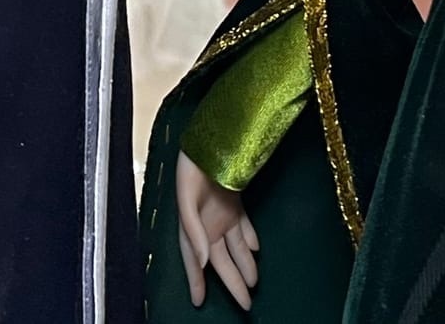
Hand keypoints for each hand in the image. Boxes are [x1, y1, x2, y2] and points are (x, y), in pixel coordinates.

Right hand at [175, 151, 258, 309]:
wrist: (209, 139)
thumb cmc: (193, 165)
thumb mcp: (187, 197)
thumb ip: (194, 230)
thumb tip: (203, 261)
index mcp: (192, 226)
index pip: (195, 261)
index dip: (197, 282)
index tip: (199, 302)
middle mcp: (208, 224)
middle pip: (221, 260)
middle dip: (232, 282)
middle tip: (245, 305)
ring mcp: (223, 214)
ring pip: (236, 247)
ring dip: (245, 264)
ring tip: (253, 284)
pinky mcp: (236, 202)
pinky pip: (244, 226)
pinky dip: (251, 238)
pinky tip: (257, 250)